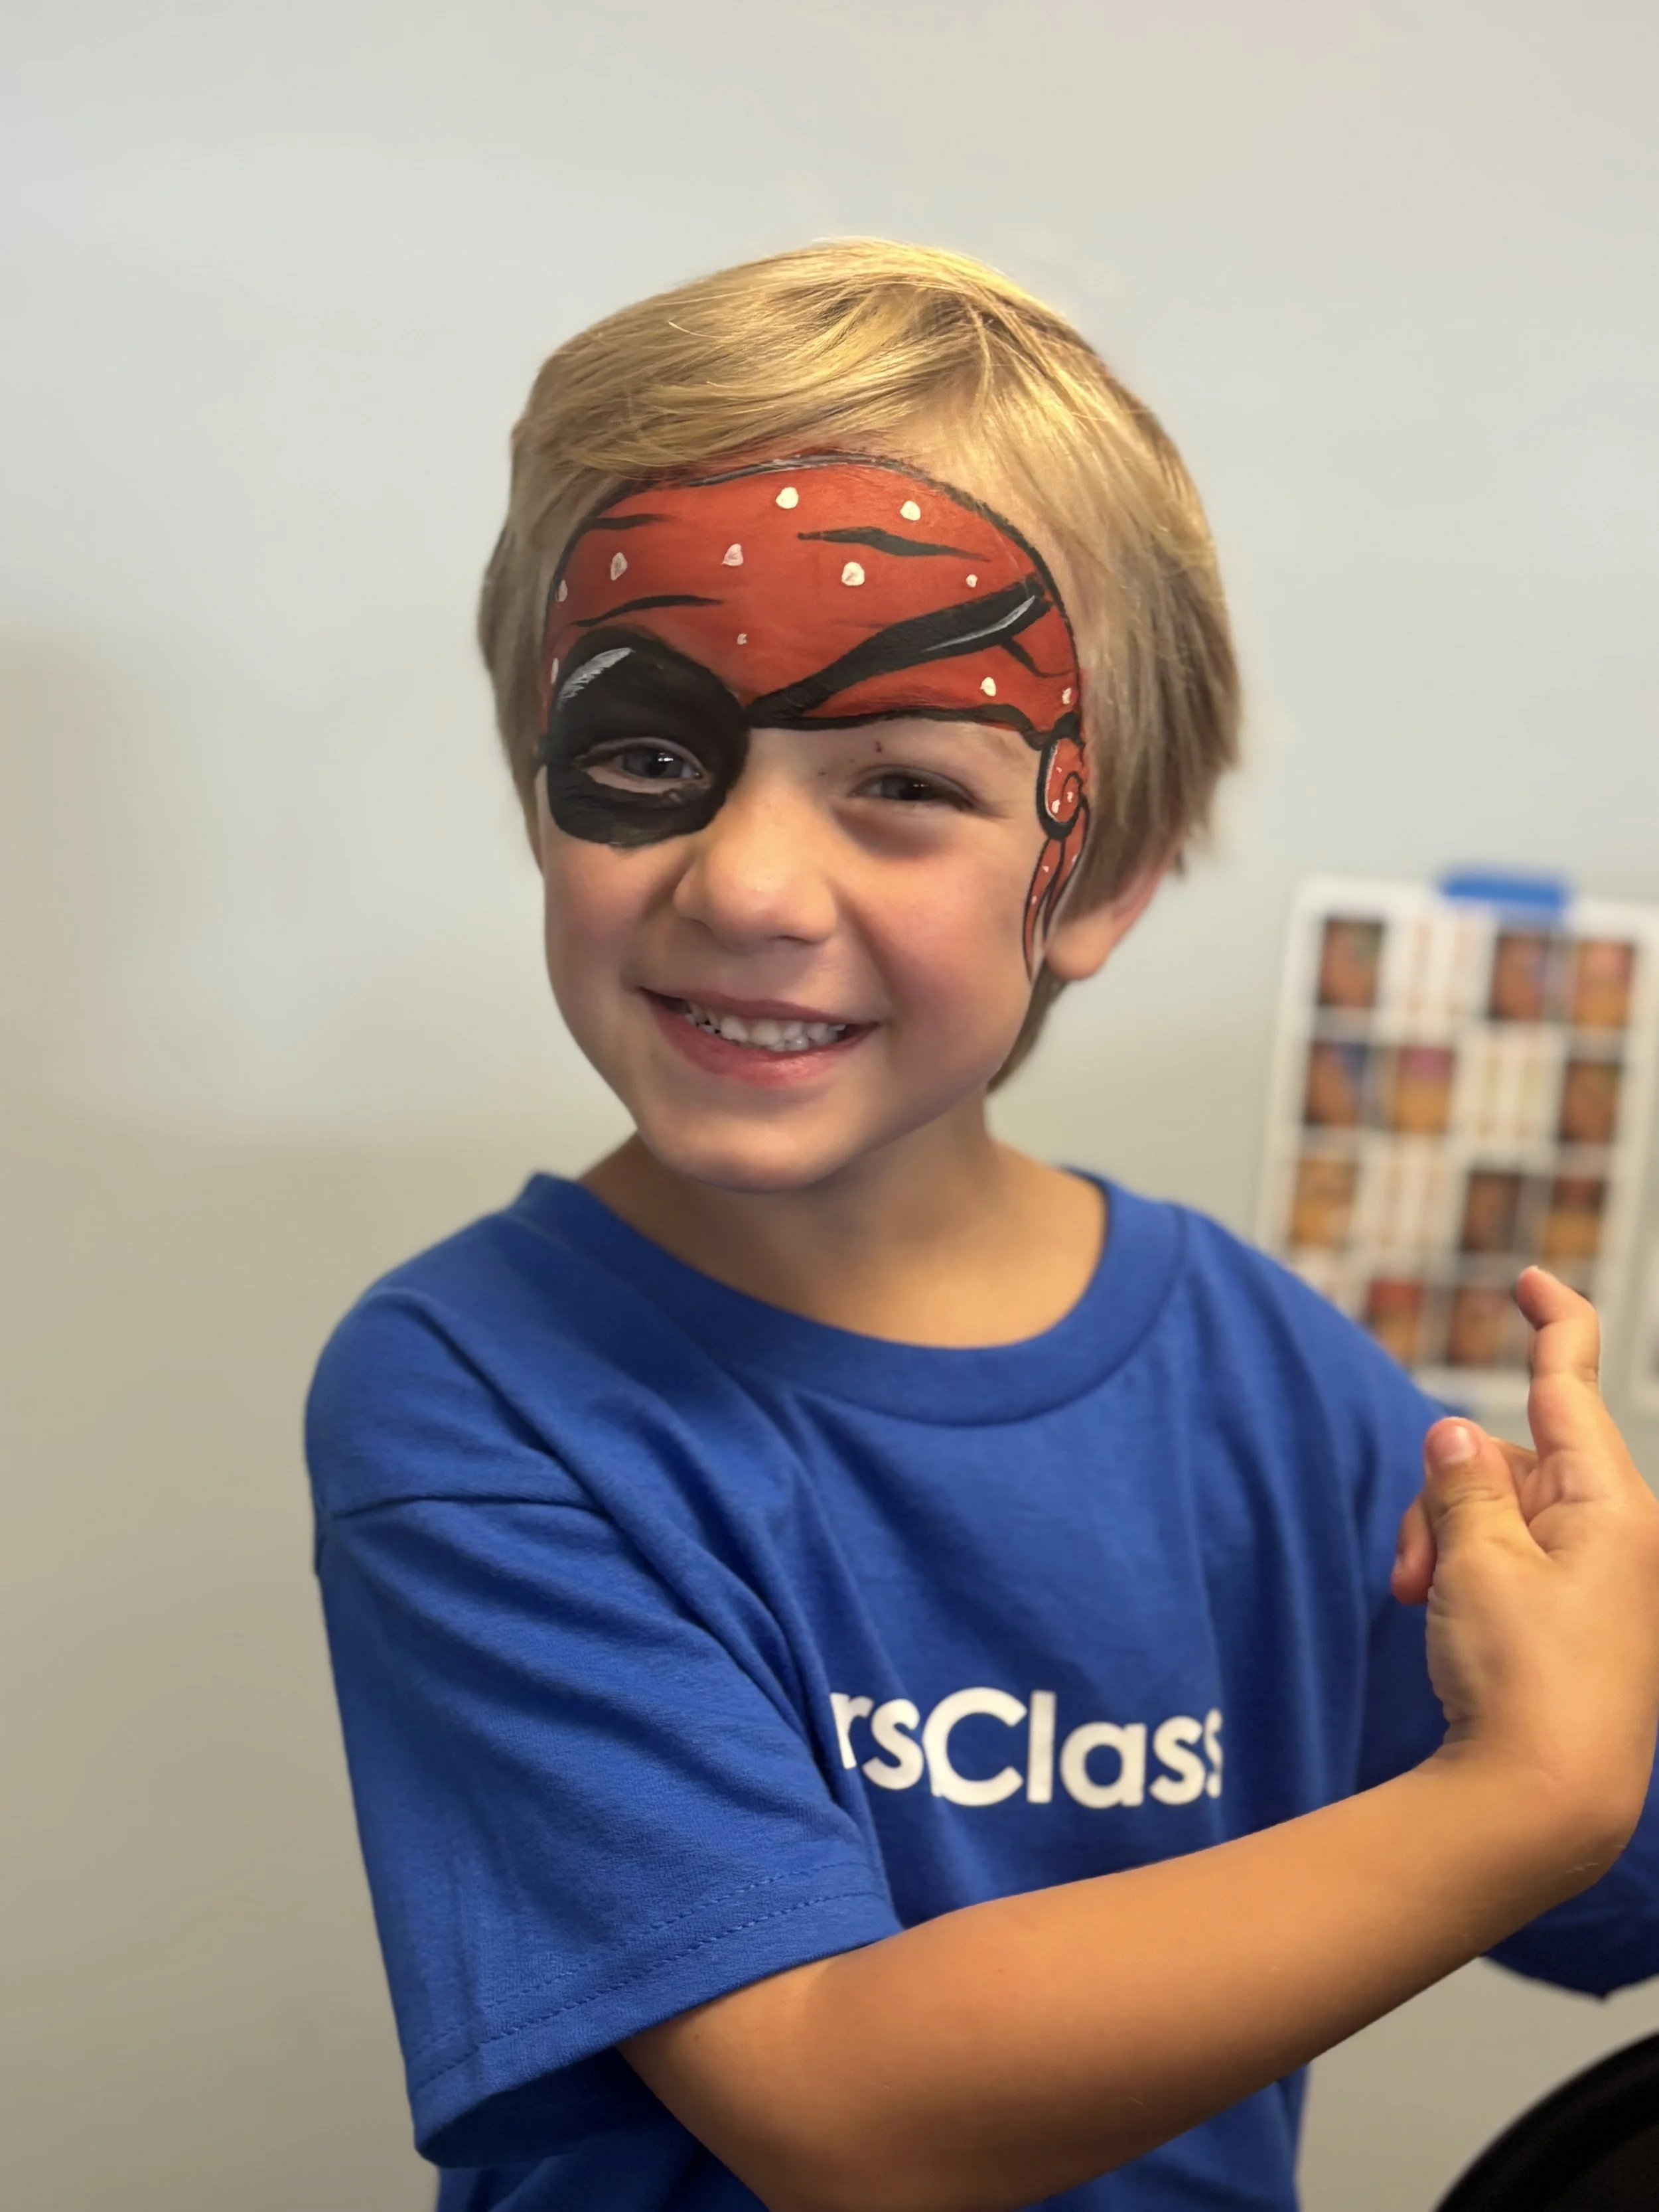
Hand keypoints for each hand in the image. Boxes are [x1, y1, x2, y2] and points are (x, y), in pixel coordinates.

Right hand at [1391, 1269, 1658, 1855]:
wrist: (1545, 1804)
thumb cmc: (1526, 1680)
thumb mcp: (1477, 1563)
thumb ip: (1462, 1485)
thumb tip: (1454, 1431)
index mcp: (1610, 1505)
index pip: (1572, 1385)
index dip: (1553, 1321)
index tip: (1530, 1277)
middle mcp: (1613, 1533)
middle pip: (1506, 1459)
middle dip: (1444, 1492)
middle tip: (1410, 1563)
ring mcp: (1595, 1579)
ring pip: (1494, 1512)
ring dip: (1443, 1540)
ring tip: (1417, 1598)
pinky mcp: (1573, 1618)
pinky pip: (1505, 1559)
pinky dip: (1461, 1573)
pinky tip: (1437, 1614)